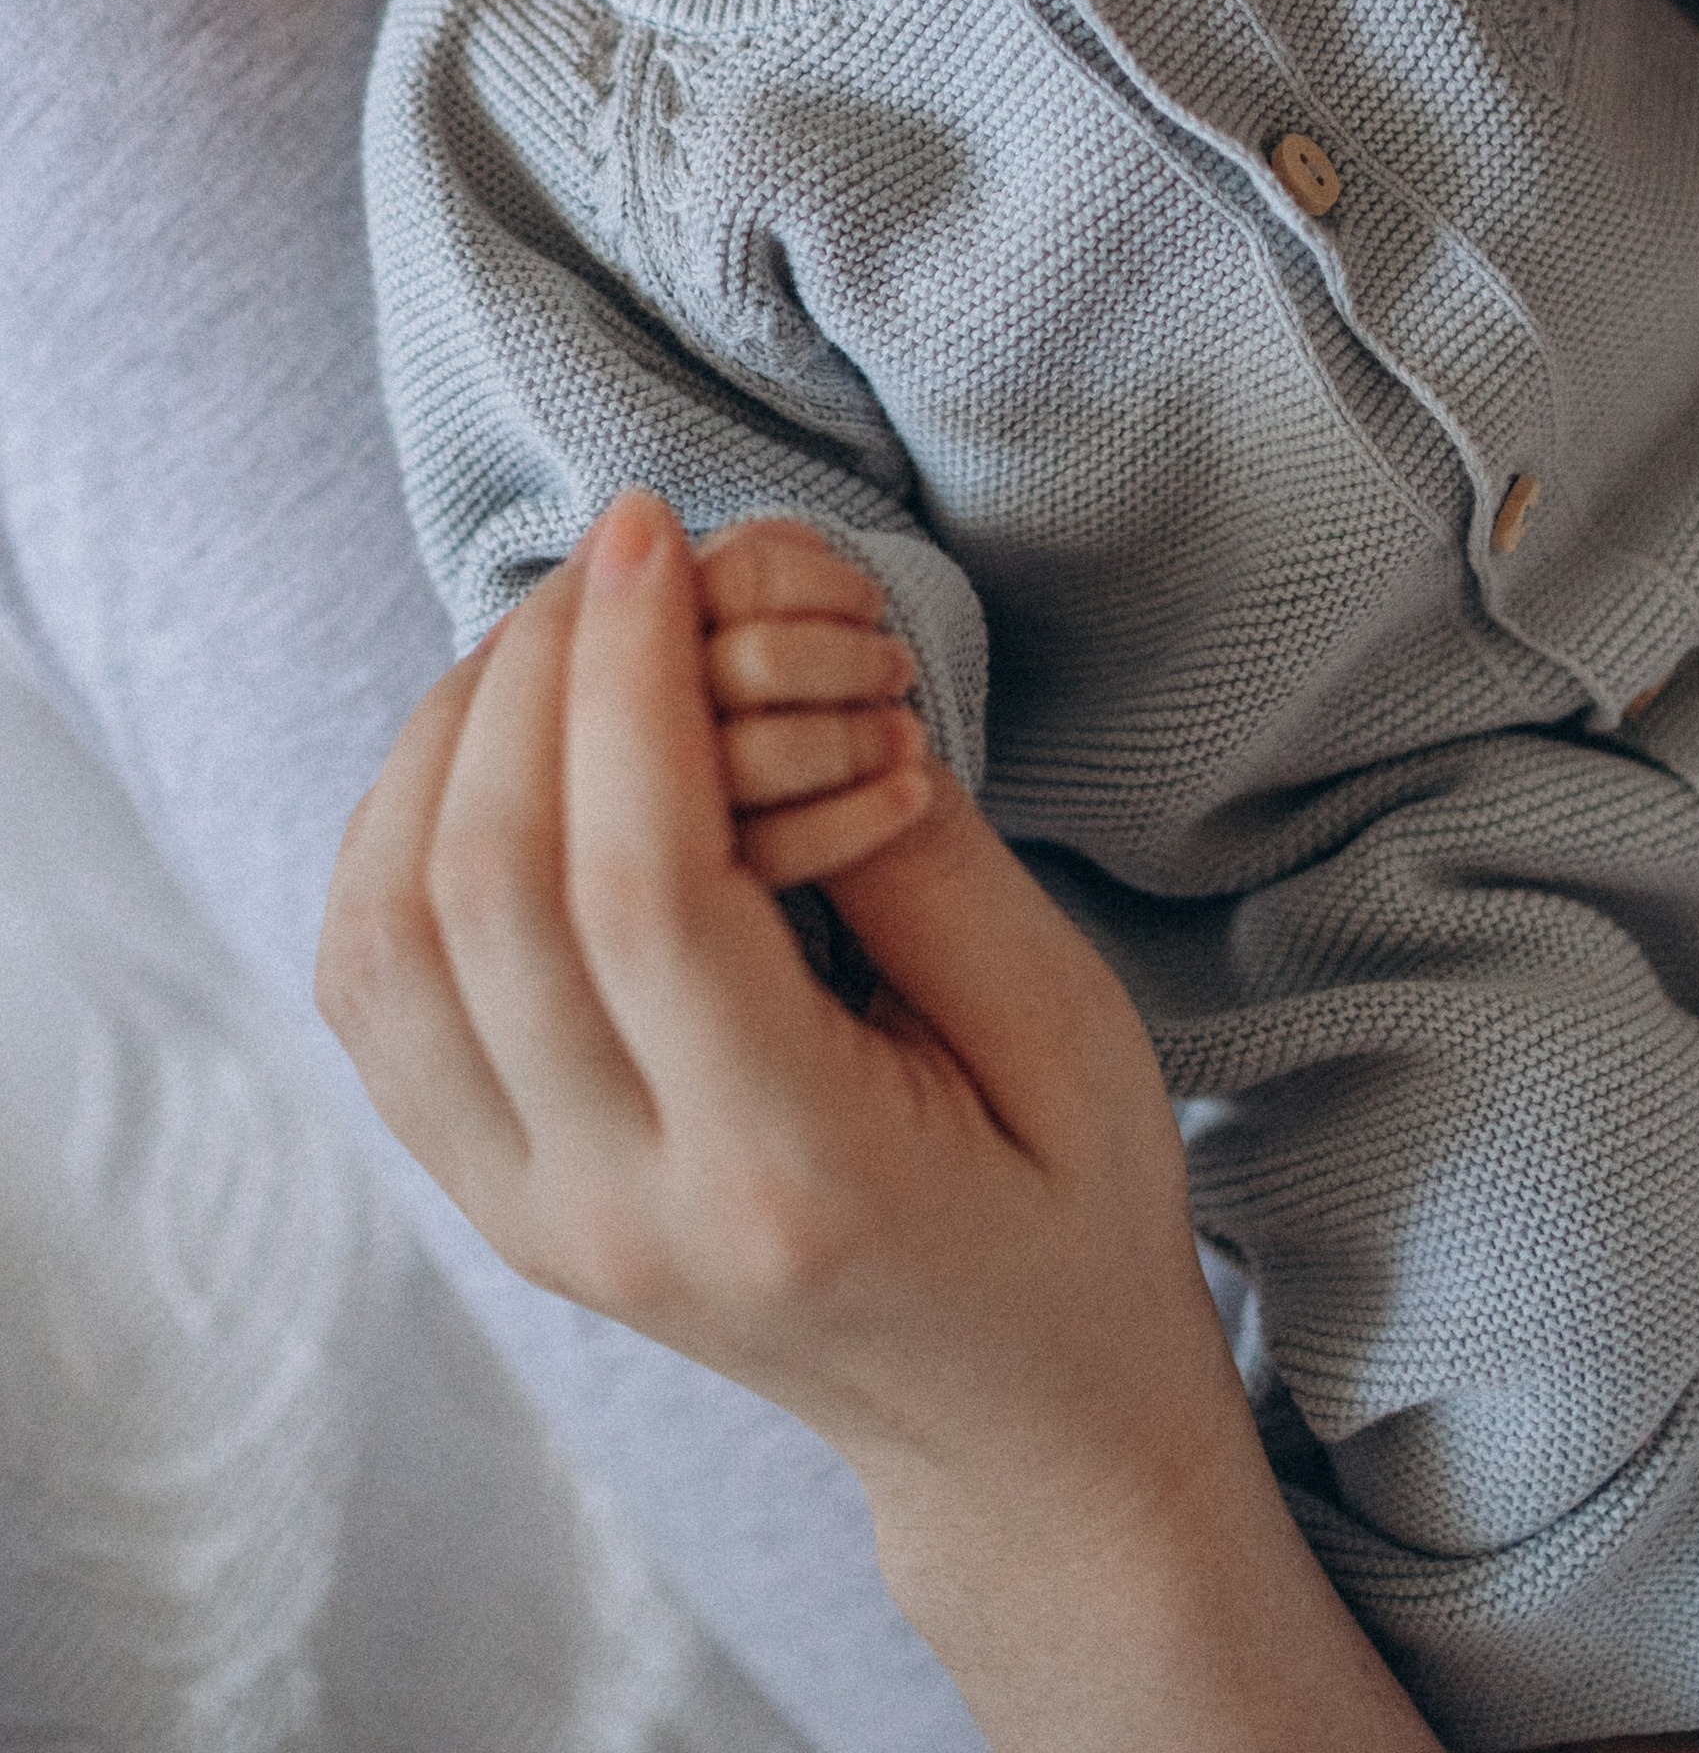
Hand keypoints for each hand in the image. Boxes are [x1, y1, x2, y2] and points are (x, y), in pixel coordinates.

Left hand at [318, 496, 1438, 1751]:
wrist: (1011, 1421)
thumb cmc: (1067, 1203)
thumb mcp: (1062, 1020)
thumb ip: (920, 855)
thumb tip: (771, 666)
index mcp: (795, 1181)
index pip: (640, 896)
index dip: (627, 680)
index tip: (660, 532)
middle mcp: (625, 1217)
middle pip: (484, 900)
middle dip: (533, 672)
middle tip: (620, 549)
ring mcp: (533, 1223)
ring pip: (386, 942)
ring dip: (446, 743)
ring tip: (559, 631)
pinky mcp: (493, 1198)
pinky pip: (375, 990)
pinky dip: (402, 833)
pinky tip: (500, 745)